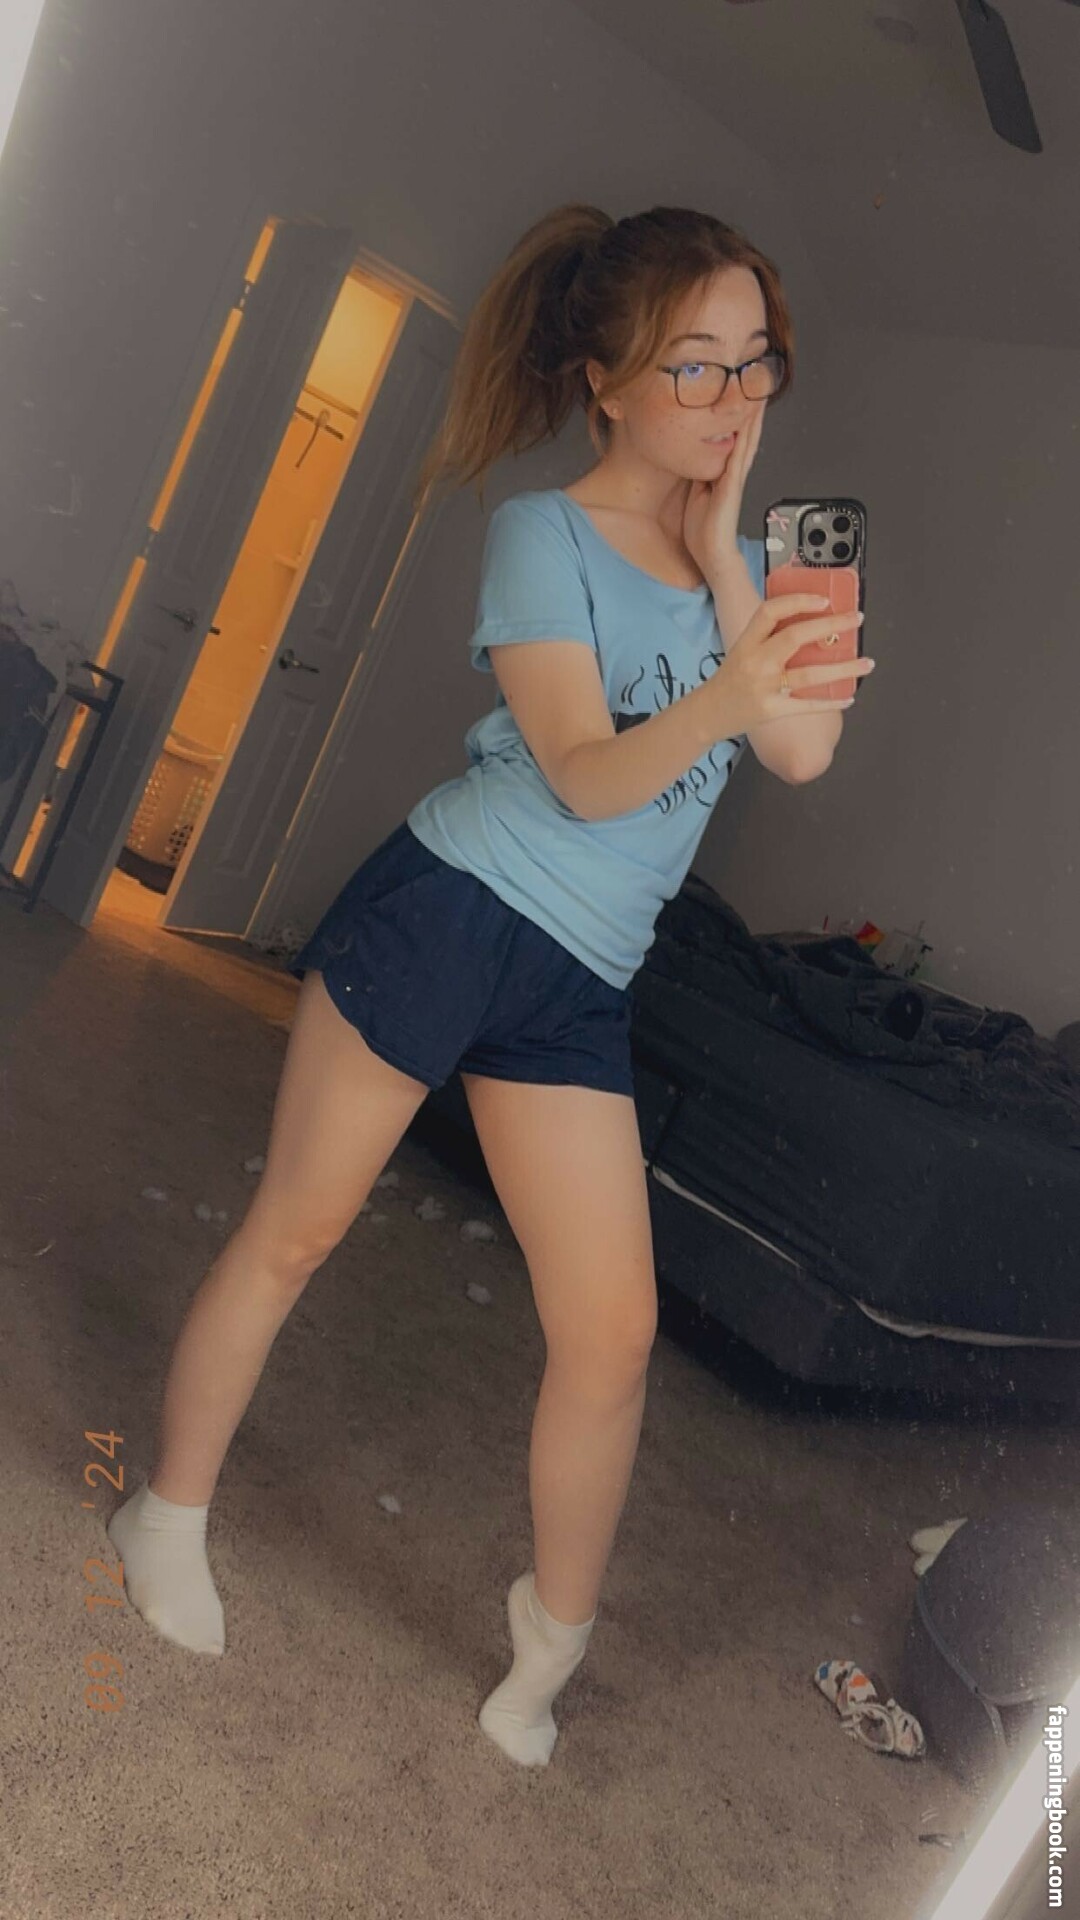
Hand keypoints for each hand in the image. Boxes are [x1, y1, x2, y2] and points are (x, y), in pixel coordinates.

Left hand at [682, 405, 764, 577]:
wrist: (711, 555)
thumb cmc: (703, 530)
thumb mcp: (694, 493)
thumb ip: (697, 475)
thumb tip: (689, 457)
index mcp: (724, 473)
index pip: (734, 437)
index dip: (738, 414)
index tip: (739, 390)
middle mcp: (733, 472)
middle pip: (745, 432)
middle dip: (750, 407)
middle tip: (756, 380)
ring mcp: (734, 478)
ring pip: (746, 438)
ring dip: (752, 415)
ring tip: (758, 391)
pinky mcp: (731, 485)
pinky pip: (739, 454)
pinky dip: (744, 436)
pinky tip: (747, 422)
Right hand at [706, 594, 872, 735]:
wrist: (708, 714)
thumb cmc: (729, 680)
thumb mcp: (742, 650)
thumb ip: (769, 637)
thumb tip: (811, 625)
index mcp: (747, 642)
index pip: (771, 611)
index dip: (798, 601)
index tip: (824, 600)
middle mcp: (755, 662)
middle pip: (795, 637)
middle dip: (831, 625)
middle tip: (856, 619)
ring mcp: (763, 687)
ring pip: (809, 674)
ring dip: (843, 668)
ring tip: (866, 663)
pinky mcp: (771, 710)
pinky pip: (807, 704)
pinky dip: (830, 701)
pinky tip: (848, 696)